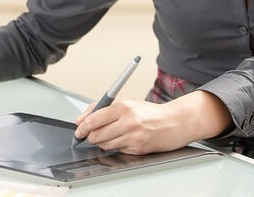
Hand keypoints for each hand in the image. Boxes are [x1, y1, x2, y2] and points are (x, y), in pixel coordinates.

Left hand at [73, 90, 230, 153]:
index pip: (93, 118)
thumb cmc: (150, 112)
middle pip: (96, 134)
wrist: (174, 122)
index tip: (78, 129)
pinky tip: (124, 139)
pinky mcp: (138, 149)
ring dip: (102, 142)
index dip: (82, 126)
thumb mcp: (127, 103)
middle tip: (90, 134)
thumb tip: (82, 118)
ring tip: (110, 135)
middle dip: (90, 136)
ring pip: (105, 144)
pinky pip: (117, 150)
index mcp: (123, 106)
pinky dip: (116, 146)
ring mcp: (133, 136)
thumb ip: (103, 108)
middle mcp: (128, 121)